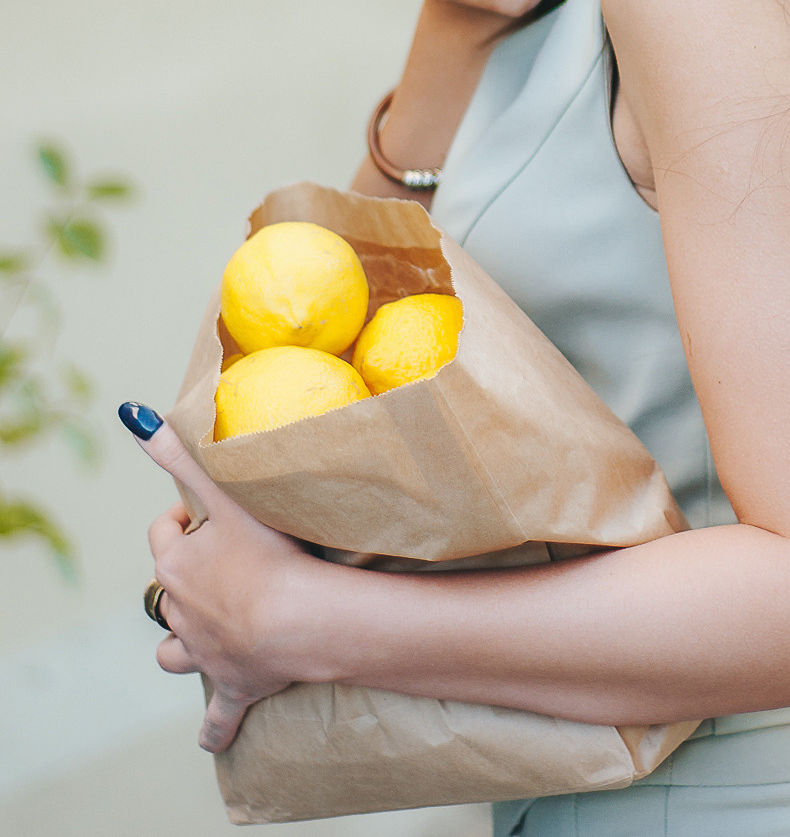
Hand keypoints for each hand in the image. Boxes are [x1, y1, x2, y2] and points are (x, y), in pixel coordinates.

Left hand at [122, 404, 321, 752]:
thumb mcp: (222, 494)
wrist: (292, 620)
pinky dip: (215, 726)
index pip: (163, 534)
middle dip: (186, 577)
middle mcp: (181, 610)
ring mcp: (203, 652)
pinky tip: (212, 737)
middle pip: (168, 590)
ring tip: (201, 633)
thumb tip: (134, 414)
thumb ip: (180, 453)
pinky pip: (218, 714)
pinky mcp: (231, 686)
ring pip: (174, 649)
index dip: (181, 519)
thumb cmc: (264, 553)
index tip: (207, 511)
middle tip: (223, 561)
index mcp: (177, 565)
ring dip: (183, 642)